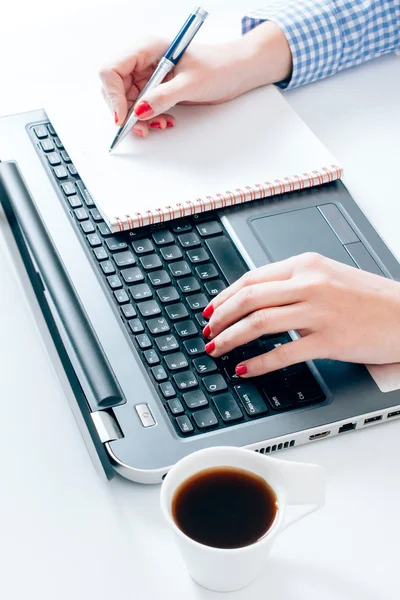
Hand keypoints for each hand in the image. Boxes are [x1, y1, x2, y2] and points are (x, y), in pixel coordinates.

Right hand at [99, 22, 290, 136]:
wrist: (237, 71)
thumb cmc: (219, 67)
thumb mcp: (190, 84)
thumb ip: (162, 97)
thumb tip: (139, 111)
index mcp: (146, 49)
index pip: (111, 71)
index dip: (113, 96)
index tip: (124, 117)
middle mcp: (143, 61)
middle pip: (115, 89)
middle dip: (125, 112)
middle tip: (141, 129)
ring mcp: (148, 75)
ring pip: (128, 102)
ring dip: (139, 119)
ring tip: (160, 124)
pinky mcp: (157, 89)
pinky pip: (142, 107)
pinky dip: (150, 119)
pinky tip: (164, 121)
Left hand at [202, 253, 399, 376]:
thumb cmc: (369, 298)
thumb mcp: (329, 276)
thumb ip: (294, 281)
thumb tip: (256, 297)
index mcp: (306, 265)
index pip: (252, 278)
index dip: (224, 296)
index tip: (210, 310)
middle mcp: (309, 284)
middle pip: (248, 299)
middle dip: (220, 318)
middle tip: (207, 331)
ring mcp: (318, 312)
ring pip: (258, 323)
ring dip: (230, 338)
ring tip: (216, 349)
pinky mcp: (329, 340)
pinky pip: (283, 353)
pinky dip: (258, 363)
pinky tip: (245, 369)